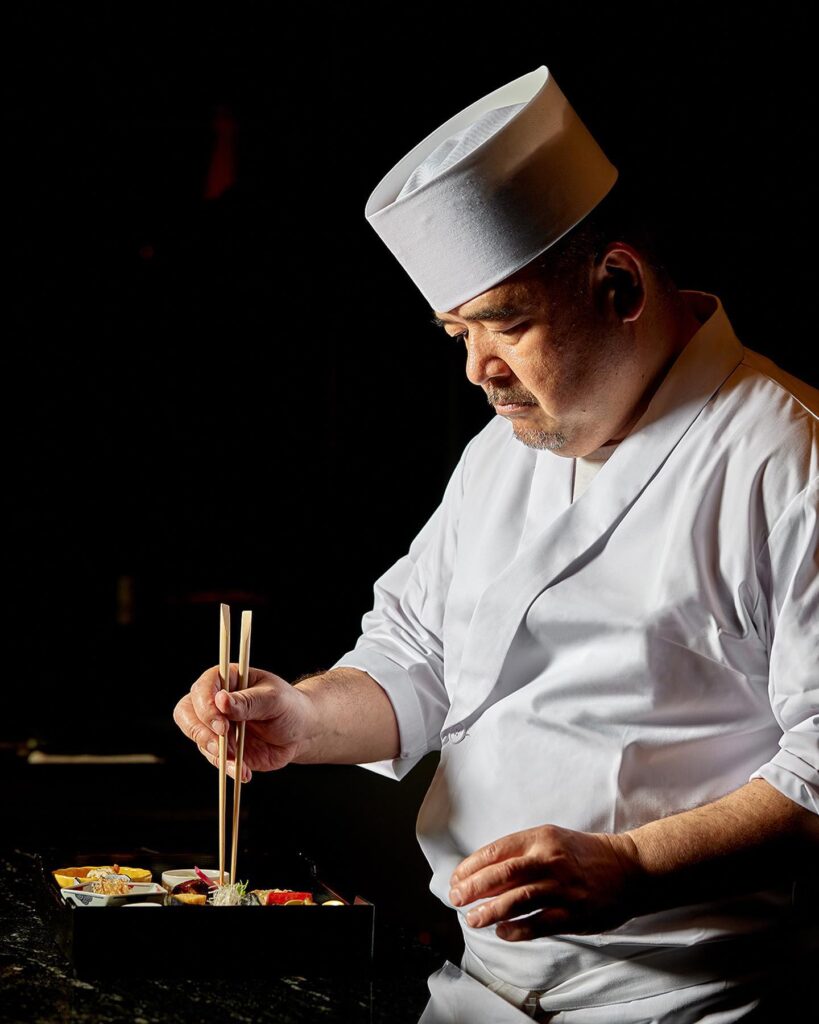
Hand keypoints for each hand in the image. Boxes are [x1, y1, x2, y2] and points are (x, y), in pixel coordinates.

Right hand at [172, 666, 316, 779]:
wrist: (300, 732)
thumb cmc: (289, 707)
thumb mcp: (274, 700)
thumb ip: (248, 701)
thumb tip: (221, 700)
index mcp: (227, 679)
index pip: (202, 689)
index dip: (206, 707)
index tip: (222, 725)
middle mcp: (216, 701)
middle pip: (186, 713)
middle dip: (201, 732)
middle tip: (221, 745)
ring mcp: (216, 726)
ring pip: (198, 739)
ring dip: (216, 753)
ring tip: (239, 760)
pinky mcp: (221, 747)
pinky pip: (214, 759)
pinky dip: (227, 767)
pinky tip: (244, 771)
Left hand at [448, 824, 642, 939]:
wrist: (628, 869)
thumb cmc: (584, 854)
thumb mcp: (552, 840)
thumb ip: (522, 853)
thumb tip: (484, 873)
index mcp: (541, 838)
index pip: (496, 851)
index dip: (471, 866)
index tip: (456, 878)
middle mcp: (549, 860)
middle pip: (502, 874)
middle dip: (473, 888)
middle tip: (456, 898)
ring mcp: (562, 888)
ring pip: (517, 900)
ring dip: (490, 911)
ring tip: (473, 919)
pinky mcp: (573, 913)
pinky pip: (538, 923)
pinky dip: (517, 930)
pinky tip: (502, 932)